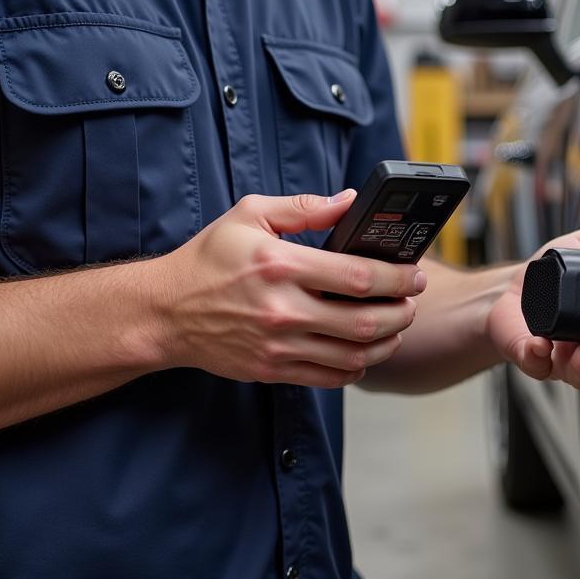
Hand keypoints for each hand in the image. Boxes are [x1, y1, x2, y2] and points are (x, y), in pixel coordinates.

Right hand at [148, 191, 425, 386]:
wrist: (166, 312)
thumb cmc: (208, 260)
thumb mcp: (249, 216)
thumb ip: (303, 208)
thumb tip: (350, 201)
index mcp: (281, 265)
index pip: (357, 276)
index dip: (397, 278)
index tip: (413, 274)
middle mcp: (283, 309)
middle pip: (366, 321)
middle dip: (402, 312)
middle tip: (412, 302)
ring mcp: (279, 345)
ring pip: (354, 355)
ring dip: (387, 343)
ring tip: (397, 327)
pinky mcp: (273, 369)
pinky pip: (330, 377)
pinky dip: (357, 367)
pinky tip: (364, 351)